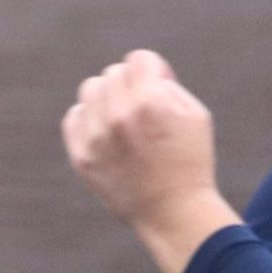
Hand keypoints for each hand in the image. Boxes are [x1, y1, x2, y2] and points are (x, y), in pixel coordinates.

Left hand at [62, 50, 241, 272]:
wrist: (174, 213)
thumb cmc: (191, 162)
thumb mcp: (197, 117)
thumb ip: (169, 86)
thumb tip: (146, 74)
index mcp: (151, 102)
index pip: (139, 59)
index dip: (153, 70)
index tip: (160, 88)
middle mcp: (120, 115)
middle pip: (114, 73)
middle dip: (131, 85)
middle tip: (146, 111)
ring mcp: (97, 137)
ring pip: (90, 90)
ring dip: (108, 98)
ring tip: (124, 120)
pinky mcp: (82, 156)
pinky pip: (74, 117)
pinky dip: (89, 119)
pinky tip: (107, 134)